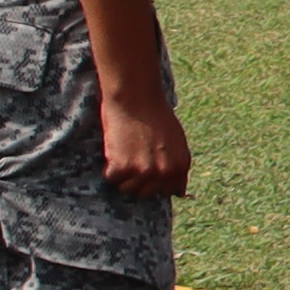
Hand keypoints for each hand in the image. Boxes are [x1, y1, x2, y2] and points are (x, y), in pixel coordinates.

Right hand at [98, 85, 191, 199]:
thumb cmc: (155, 114)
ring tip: (125, 150)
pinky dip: (108, 165)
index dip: (154, 180)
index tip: (147, 164)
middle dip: (137, 178)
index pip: (167, 192)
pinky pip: (110, 178)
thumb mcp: (177, 141)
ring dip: (122, 173)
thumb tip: (179, 194)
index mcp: (181, 166)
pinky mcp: (123, 167)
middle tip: (133, 154)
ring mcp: (144, 171)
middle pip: (145, 194)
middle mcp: (165, 172)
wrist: (136, 95)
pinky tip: (116, 147)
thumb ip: (178, 167)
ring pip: (126, 188)